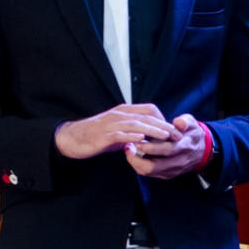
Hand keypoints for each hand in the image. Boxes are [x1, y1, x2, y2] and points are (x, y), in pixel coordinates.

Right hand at [55, 104, 177, 158]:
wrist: (73, 138)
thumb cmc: (96, 134)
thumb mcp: (117, 130)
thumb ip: (132, 130)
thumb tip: (148, 136)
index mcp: (124, 111)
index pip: (149, 109)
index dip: (162, 118)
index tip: (172, 130)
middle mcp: (119, 114)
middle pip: (145, 116)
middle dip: (162, 125)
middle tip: (176, 134)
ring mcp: (111, 124)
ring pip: (135, 124)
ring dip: (152, 130)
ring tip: (165, 136)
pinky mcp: (103, 135)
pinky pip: (119, 134)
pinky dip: (131, 136)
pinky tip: (141, 139)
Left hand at [126, 114, 210, 179]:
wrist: (201, 150)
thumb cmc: (191, 133)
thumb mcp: (191, 123)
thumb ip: (185, 122)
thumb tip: (178, 122)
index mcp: (184, 147)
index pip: (166, 150)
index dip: (150, 147)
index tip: (137, 139)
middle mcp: (177, 162)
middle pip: (154, 166)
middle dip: (137, 157)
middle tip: (127, 145)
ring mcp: (171, 170)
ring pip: (149, 171)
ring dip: (135, 162)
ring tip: (128, 149)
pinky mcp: (167, 174)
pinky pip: (149, 173)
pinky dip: (138, 165)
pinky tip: (133, 155)